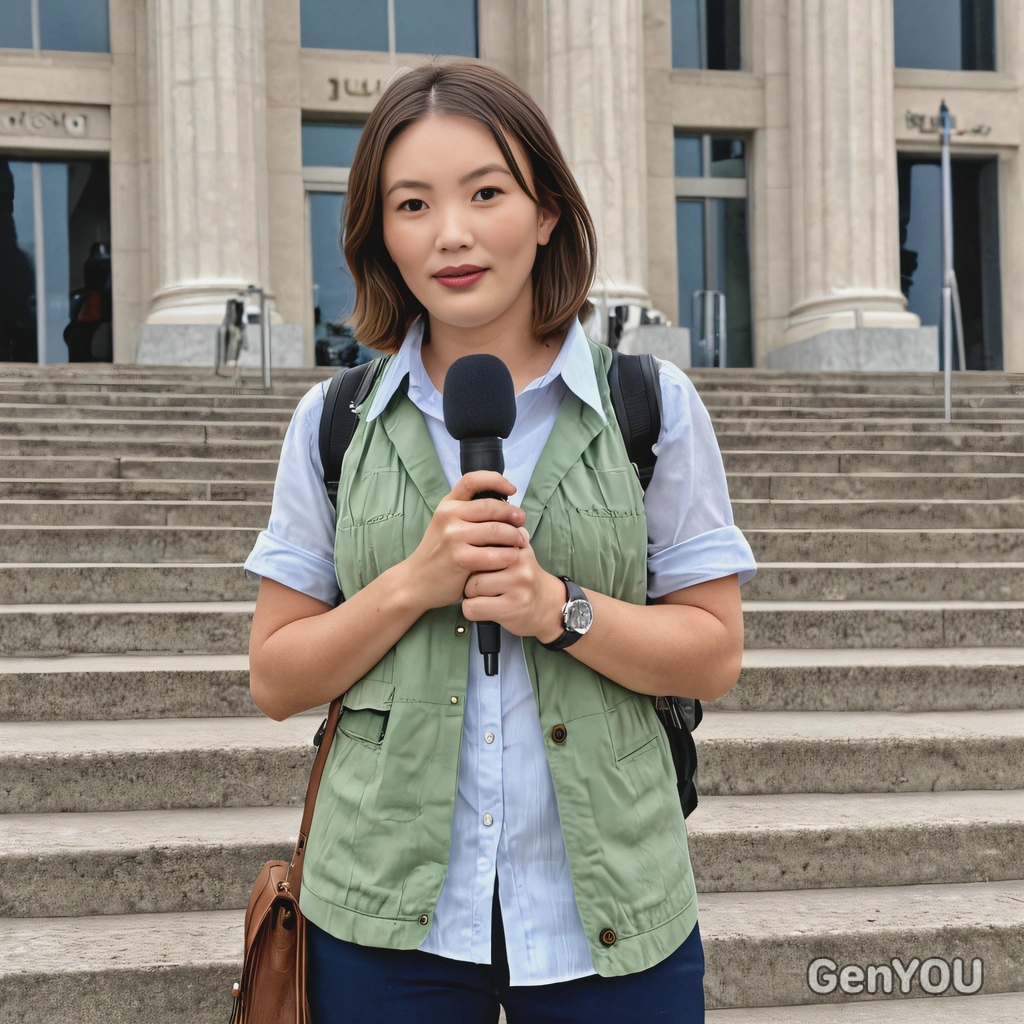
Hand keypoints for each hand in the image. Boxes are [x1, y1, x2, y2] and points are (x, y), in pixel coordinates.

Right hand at [404, 471, 527, 611]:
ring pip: (498, 530)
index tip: (512, 490)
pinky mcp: (460, 558)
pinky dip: (509, 556)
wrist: (417, 581)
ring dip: (515, 537)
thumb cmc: (440, 553)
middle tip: (522, 522)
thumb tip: (507, 507)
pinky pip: (495, 554)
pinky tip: (511, 558)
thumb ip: (469, 513)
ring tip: (520, 542)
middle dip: (513, 514)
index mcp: (447, 504)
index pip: (473, 480)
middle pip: (493, 507)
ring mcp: (453, 537)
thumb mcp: (447, 525)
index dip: (496, 480)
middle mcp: (448, 516)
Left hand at [461, 529, 566, 640]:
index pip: (482, 543)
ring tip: (481, 596)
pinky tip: (482, 608)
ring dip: (470, 595)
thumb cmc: (525, 578)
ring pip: (471, 587)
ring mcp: (517, 585)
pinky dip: (472, 610)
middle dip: (469, 576)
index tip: (475, 562)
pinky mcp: (511, 607)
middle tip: (477, 583)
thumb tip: (485, 517)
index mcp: (518, 546)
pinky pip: (473, 607)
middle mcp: (519, 563)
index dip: (472, 555)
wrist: (549, 605)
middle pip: (473, 565)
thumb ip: (503, 538)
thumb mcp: (519, 553)